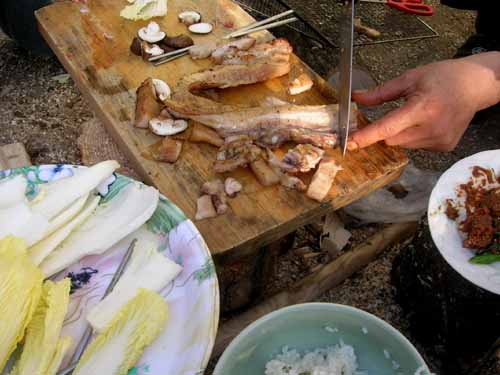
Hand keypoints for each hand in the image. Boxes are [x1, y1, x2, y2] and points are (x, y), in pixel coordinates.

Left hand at [349, 52, 499, 150]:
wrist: (475, 86)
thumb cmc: (443, 77)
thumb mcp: (410, 78)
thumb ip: (381, 92)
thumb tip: (356, 98)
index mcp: (422, 108)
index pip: (388, 127)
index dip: (367, 136)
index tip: (349, 143)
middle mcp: (431, 128)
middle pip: (391, 139)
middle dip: (385, 130)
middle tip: (394, 113)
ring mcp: (439, 141)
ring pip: (402, 144)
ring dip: (400, 133)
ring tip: (417, 114)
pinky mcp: (443, 147)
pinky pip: (415, 147)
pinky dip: (413, 137)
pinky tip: (426, 123)